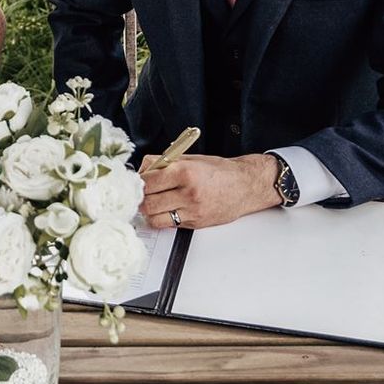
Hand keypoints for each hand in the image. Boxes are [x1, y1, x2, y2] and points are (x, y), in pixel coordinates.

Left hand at [139, 153, 279, 229]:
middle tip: (141, 193)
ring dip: (149, 211)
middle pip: (148, 202)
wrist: (246, 186)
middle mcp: (188, 193)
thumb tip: (143, 169)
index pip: (148, 181)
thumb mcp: (191, 158)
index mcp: (185, 172)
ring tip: (152, 203)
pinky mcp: (195, 223)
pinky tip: (165, 209)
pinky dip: (162, 218)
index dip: (138, 181)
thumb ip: (165, 163)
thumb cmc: (221, 171)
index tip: (137, 181)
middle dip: (141, 198)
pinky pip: (169, 224)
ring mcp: (192, 211)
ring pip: (155, 217)